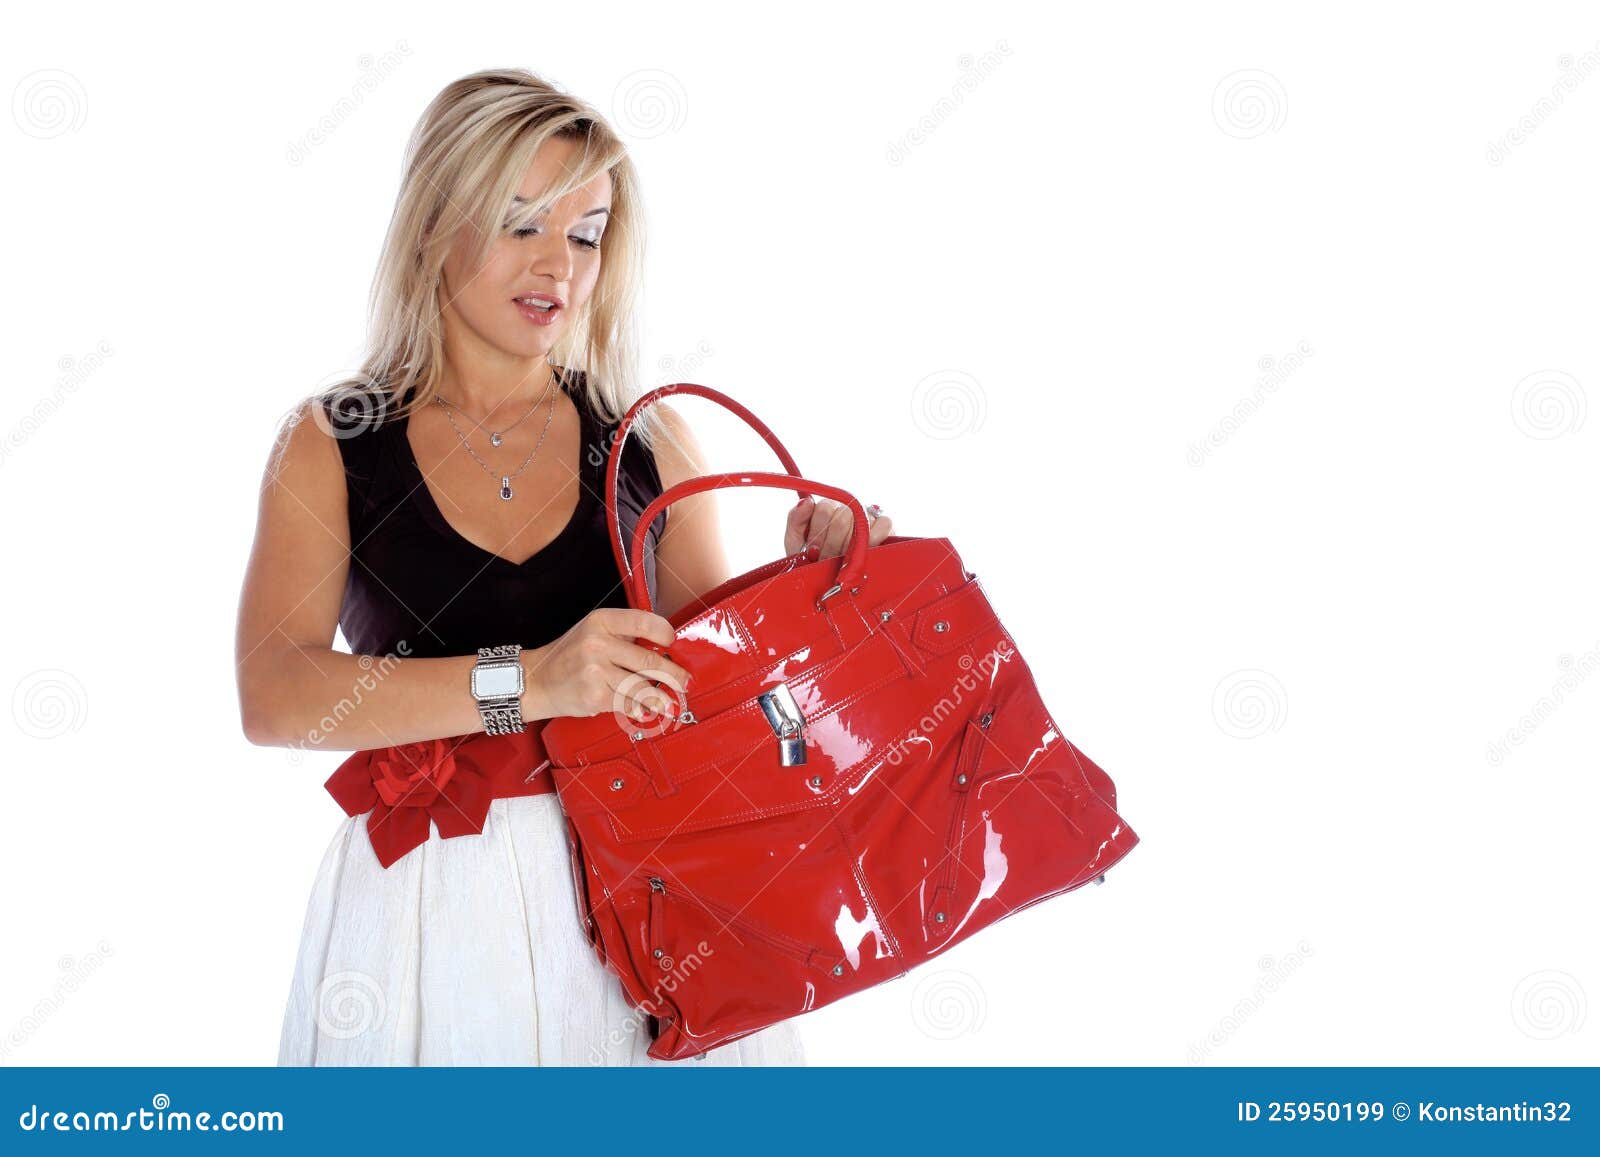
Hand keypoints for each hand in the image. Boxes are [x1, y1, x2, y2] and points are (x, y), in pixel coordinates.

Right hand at [521, 608, 690, 722]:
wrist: (537, 681)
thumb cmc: (570, 656)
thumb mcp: (593, 631)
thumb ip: (624, 635)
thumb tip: (664, 649)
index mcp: (601, 621)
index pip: (645, 622)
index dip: (666, 633)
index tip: (673, 643)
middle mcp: (598, 644)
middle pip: (649, 660)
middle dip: (673, 674)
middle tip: (684, 681)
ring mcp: (596, 671)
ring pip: (642, 687)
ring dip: (660, 697)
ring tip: (668, 701)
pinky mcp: (595, 696)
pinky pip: (628, 704)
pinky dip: (639, 708)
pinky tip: (644, 709)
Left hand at [784, 496, 892, 558]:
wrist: (830, 584)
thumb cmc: (813, 562)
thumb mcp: (796, 542)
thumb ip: (796, 519)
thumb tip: (807, 501)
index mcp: (826, 508)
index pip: (825, 508)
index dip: (818, 532)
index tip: (812, 551)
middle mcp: (847, 508)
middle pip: (842, 519)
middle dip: (832, 546)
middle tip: (827, 560)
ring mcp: (867, 515)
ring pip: (861, 522)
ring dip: (850, 547)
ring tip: (842, 561)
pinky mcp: (885, 525)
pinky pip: (883, 524)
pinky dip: (874, 539)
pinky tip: (864, 552)